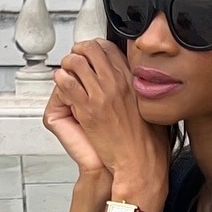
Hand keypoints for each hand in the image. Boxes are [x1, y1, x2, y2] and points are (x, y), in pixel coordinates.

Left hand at [50, 40, 170, 211]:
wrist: (139, 163)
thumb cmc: (146, 142)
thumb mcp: (150, 106)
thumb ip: (139, 90)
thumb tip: (135, 82)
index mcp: (132, 80)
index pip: (110, 49)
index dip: (96, 48)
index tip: (90, 53)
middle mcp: (117, 83)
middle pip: (92, 49)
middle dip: (79, 51)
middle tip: (75, 60)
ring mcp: (101, 95)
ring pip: (75, 63)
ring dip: (67, 65)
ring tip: (66, 72)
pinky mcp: (87, 110)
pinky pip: (66, 84)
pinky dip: (60, 81)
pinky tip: (62, 85)